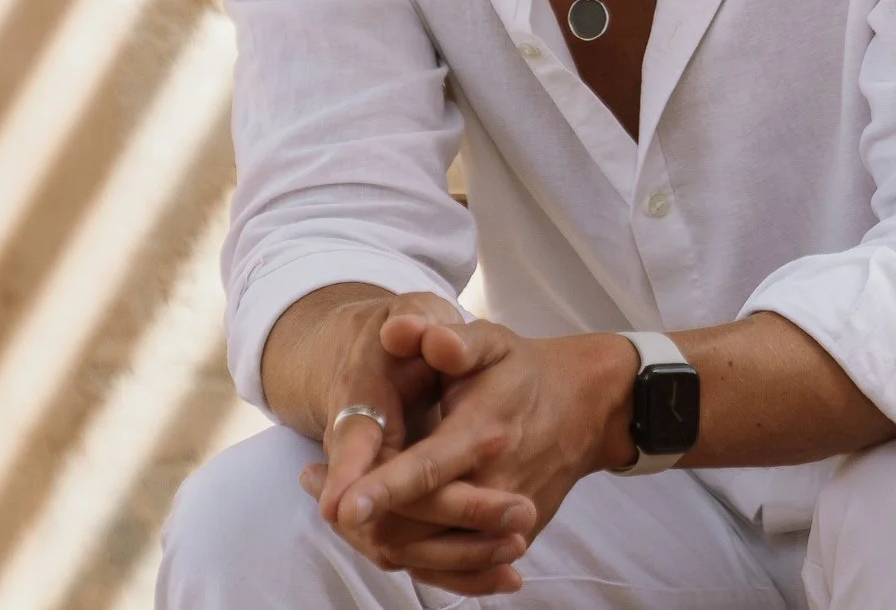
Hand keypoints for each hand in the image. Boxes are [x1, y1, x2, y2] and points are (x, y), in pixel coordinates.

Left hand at [327, 319, 634, 594]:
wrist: (584, 409)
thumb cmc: (523, 371)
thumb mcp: (491, 341)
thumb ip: (450, 339)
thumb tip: (406, 330)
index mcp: (485, 432)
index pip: (429, 470)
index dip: (384, 489)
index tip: (340, 505)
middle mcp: (498, 484)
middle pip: (419, 523)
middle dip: (361, 515)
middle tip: (311, 484)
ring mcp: (506, 520)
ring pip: (429, 552)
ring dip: (375, 536)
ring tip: (331, 499)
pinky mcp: (511, 540)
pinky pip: (452, 564)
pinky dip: (408, 553)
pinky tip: (374, 525)